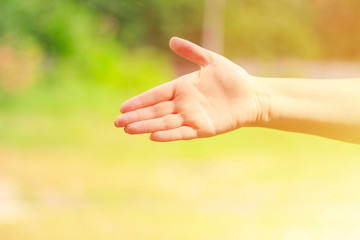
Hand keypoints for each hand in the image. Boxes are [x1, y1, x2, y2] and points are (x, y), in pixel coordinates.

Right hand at [114, 37, 266, 141]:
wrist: (252, 94)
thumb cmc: (233, 78)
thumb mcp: (211, 60)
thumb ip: (192, 52)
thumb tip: (171, 40)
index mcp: (182, 88)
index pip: (155, 95)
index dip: (139, 101)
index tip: (123, 107)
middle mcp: (183, 104)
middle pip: (155, 111)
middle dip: (136, 116)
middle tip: (117, 123)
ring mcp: (192, 117)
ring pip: (164, 122)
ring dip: (147, 126)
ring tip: (129, 129)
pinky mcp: (203, 128)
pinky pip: (183, 132)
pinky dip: (169, 134)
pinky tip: (154, 136)